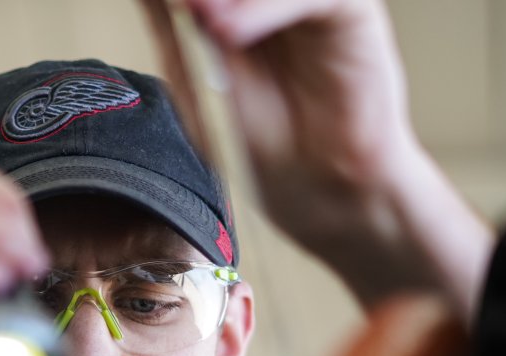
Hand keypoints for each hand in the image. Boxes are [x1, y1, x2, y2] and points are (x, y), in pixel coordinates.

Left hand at [145, 0, 492, 313]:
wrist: (320, 186)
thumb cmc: (261, 140)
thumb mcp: (195, 80)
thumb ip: (172, 25)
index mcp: (228, 4)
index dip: (173, 0)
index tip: (157, 10)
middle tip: (171, 10)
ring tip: (189, 12)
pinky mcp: (348, 8)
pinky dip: (260, 9)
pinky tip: (222, 29)